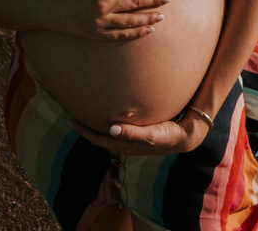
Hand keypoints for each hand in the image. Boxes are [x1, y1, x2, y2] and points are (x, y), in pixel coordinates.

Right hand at [42, 0, 169, 40]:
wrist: (49, 9)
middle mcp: (104, 5)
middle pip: (136, 3)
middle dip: (154, 1)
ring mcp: (101, 22)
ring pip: (131, 21)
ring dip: (149, 18)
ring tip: (161, 16)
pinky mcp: (97, 34)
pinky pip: (121, 35)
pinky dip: (135, 33)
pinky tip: (147, 30)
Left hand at [70, 110, 209, 156]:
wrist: (186, 135)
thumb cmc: (168, 134)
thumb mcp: (151, 135)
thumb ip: (132, 133)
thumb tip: (111, 130)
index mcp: (125, 145)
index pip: (99, 139)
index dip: (85, 131)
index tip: (72, 119)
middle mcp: (126, 143)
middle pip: (100, 136)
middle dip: (86, 127)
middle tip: (73, 113)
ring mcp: (131, 138)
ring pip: (108, 132)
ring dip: (96, 124)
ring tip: (87, 111)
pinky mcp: (138, 132)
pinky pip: (117, 127)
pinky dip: (108, 120)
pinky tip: (109, 111)